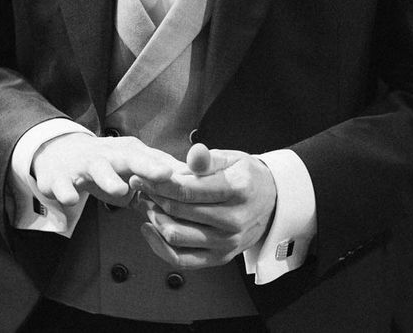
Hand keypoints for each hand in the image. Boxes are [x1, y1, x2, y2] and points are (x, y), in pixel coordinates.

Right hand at [32, 133, 185, 207]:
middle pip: (129, 158)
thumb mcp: (133, 164)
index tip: (190, 176)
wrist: (60, 155)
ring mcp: (83, 165)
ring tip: (119, 190)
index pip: (153, 160)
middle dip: (147, 166)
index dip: (171, 169)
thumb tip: (196, 182)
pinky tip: (70, 199)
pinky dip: (65, 191)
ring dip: (108, 179)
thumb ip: (160, 172)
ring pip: (96, 169)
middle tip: (165, 173)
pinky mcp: (58, 178)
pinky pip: (61, 185)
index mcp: (128, 153)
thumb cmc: (105, 163)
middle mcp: (108, 155)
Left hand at [129, 143, 276, 268]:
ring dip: (154, 218)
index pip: (187, 190)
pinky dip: (160, 246)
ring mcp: (227, 243)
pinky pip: (182, 260)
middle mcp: (233, 220)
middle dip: (152, 197)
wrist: (273, 203)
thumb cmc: (247, 177)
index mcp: (236, 191)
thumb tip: (193, 153)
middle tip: (139, 186)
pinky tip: (150, 228)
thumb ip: (208, 158)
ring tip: (147, 202)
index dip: (158, 183)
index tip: (141, 175)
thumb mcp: (232, 158)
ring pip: (176, 236)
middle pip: (178, 212)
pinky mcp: (220, 258)